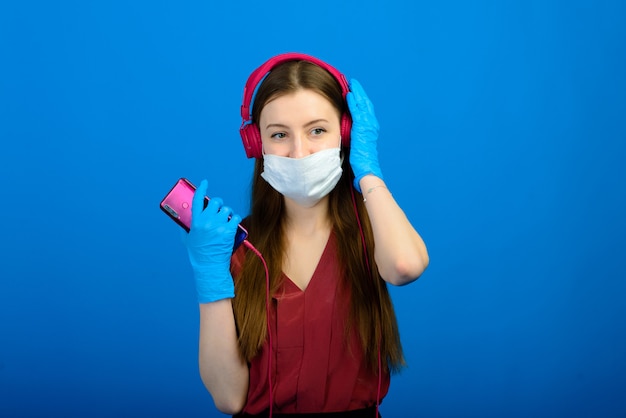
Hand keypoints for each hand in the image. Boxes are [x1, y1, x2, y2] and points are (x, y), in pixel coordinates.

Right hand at [183, 179, 241, 302]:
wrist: (209, 266)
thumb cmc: (198, 253)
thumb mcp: (187, 238)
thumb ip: (185, 226)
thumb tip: (184, 216)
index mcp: (195, 222)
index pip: (197, 200)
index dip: (201, 189)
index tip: (205, 183)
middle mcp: (207, 221)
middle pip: (215, 202)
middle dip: (218, 203)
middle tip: (218, 209)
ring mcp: (219, 225)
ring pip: (226, 209)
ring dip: (227, 212)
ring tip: (225, 220)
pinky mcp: (229, 230)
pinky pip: (235, 217)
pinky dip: (235, 219)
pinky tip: (232, 223)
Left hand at [347, 79, 382, 192]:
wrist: (367, 170)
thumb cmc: (361, 164)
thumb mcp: (357, 147)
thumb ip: (354, 138)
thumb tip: (348, 135)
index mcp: (369, 130)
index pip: (365, 111)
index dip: (360, 101)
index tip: (354, 92)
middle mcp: (371, 126)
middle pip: (366, 105)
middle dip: (360, 93)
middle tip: (354, 83)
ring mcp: (368, 127)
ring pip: (363, 106)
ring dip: (357, 94)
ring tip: (352, 84)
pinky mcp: (362, 129)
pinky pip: (357, 113)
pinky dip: (354, 103)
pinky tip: (349, 95)